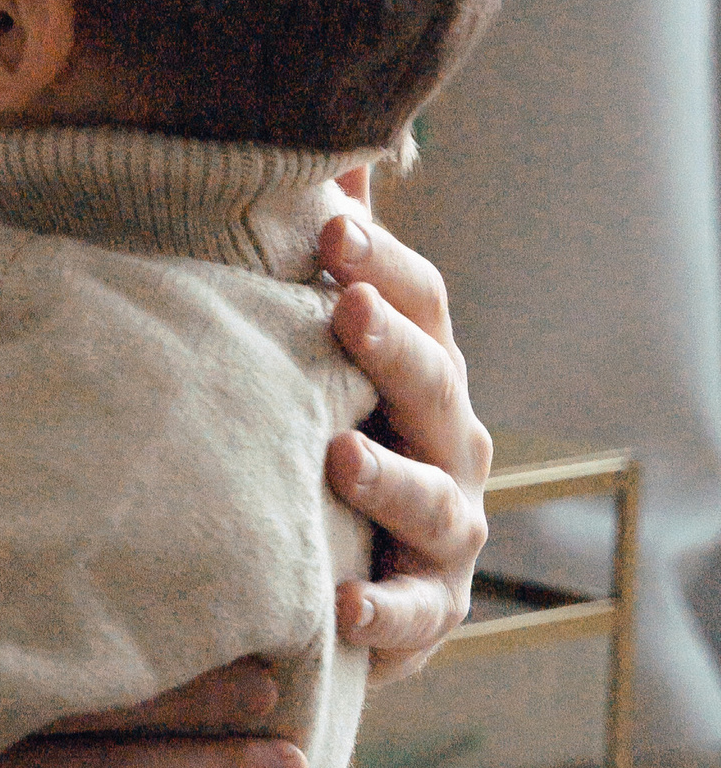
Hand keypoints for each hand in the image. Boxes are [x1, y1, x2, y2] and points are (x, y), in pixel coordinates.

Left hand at [317, 191, 490, 682]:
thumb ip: (335, 264)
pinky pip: (410, 613)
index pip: (419, 302)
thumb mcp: (319, 354)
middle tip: (342, 308)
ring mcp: (445, 530)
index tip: (330, 227)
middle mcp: (448, 443)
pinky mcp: (426, 614)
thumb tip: (337, 154)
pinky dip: (378, 610)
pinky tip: (337, 602)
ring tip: (338, 458)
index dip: (381, 262)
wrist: (329, 586)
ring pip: (434, 499)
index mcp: (424, 372)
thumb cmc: (325, 443)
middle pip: (434, 382)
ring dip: (389, 479)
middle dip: (391, 345)